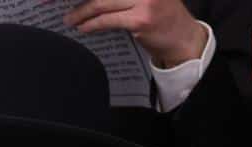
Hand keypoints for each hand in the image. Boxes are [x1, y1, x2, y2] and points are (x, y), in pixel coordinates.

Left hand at [64, 0, 207, 68]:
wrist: (184, 39)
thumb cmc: (163, 16)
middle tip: (68, 7)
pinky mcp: (141, 19)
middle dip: (83, 0)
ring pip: (103, 3)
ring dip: (82, 13)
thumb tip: (95, 0)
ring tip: (71, 19)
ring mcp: (145, 0)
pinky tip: (84, 28)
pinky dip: (93, 24)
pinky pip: (109, 20)